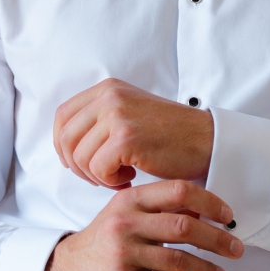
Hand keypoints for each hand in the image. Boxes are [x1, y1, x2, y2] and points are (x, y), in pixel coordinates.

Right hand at [42, 180, 241, 270]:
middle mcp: (125, 223)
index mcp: (130, 200)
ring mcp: (122, 253)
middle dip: (217, 239)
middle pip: (184, 227)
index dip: (210, 202)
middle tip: (235, 249)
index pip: (178, 191)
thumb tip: (207, 213)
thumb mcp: (127, 214)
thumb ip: (161, 210)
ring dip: (206, 269)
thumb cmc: (105, 241)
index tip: (228, 216)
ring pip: (178, 260)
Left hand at [53, 79, 213, 188]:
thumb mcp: (131, 112)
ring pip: (80, 158)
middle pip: (66, 140)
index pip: (62, 117)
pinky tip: (131, 177)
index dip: (63, 146)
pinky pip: (98, 169)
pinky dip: (111, 181)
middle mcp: (109, 96)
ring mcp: (117, 115)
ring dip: (97, 176)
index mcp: (108, 89)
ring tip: (122, 176)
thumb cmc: (171, 134)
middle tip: (103, 176)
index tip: (80, 162)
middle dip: (78, 167)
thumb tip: (65, 143)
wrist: (207, 140)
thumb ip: (100, 118)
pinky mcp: (126, 138)